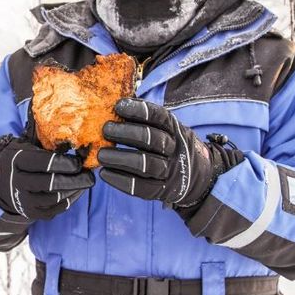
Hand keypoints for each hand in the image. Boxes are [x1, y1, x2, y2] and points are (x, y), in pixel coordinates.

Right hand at [0, 135, 95, 219]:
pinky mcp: (31, 212)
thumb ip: (46, 144)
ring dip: (73, 190)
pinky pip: (54, 209)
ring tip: (84, 182)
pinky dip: (69, 201)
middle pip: (50, 183)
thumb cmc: (21, 160)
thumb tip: (74, 137)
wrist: (1, 181)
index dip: (63, 163)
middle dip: (74, 180)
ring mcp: (23, 200)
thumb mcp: (26, 146)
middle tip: (89, 176)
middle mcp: (17, 182)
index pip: (43, 163)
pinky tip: (76, 191)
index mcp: (17, 161)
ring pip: (55, 198)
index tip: (79, 162)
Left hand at [98, 98, 242, 209]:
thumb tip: (112, 105)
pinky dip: (120, 180)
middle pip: (151, 139)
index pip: (159, 116)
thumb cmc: (166, 143)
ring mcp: (170, 170)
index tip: (118, 106)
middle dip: (126, 133)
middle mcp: (174, 148)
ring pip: (146, 164)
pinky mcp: (162, 190)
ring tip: (100, 155)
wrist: (194, 174)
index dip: (139, 110)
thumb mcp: (164, 127)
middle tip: (105, 129)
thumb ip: (142, 118)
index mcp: (174, 128)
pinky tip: (104, 173)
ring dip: (120, 159)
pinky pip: (142, 187)